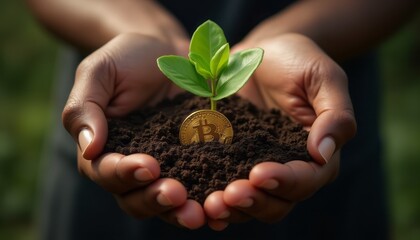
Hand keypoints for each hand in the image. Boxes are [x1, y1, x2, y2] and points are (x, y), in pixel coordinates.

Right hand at [62, 33, 205, 228]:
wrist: (166, 50)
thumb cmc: (125, 59)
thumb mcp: (98, 73)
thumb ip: (84, 108)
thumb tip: (90, 149)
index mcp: (104, 150)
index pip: (106, 172)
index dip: (124, 174)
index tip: (148, 165)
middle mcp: (133, 167)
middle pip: (136, 198)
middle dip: (155, 199)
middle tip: (176, 194)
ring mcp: (167, 167)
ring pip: (168, 202)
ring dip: (182, 211)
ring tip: (200, 211)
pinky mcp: (196, 161)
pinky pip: (200, 186)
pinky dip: (209, 199)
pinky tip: (223, 205)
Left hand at [204, 33, 355, 229]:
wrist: (260, 52)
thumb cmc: (298, 61)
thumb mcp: (324, 78)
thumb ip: (335, 115)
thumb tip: (323, 154)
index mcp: (316, 155)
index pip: (306, 179)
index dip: (285, 182)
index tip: (260, 173)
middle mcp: (287, 169)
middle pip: (276, 203)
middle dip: (254, 202)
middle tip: (230, 195)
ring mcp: (255, 167)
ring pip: (249, 203)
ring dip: (231, 209)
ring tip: (210, 204)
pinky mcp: (228, 160)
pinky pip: (221, 185)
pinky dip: (211, 197)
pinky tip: (197, 198)